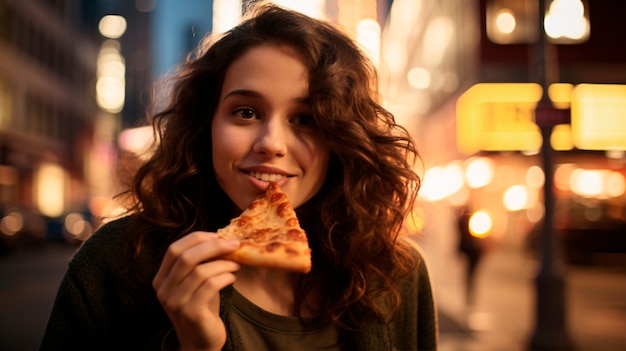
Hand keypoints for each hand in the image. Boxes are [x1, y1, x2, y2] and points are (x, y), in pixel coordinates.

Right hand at [153, 231, 239, 350]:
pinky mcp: (190, 312)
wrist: (201, 340)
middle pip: (186, 257)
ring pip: (200, 271)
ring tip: (236, 264)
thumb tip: (221, 238)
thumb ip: (200, 263)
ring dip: (223, 263)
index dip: (196, 239)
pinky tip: (233, 278)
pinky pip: (210, 286)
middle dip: (213, 247)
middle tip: (234, 244)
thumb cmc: (202, 307)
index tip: (217, 235)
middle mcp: (163, 290)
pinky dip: (225, 277)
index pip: (174, 249)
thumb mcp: (196, 282)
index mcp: (161, 278)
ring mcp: (175, 302)